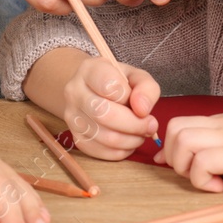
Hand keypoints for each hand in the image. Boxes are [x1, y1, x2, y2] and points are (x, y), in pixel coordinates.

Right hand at [41, 51, 159, 159]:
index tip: (141, 103)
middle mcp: (74, 92)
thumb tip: (143, 110)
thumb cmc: (117, 83)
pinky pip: (101, 152)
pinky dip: (121, 151)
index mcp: (89, 70)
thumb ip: (146, 88)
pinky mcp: (76, 137)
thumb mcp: (135, 76)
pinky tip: (128, 141)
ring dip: (131, 140)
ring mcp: (72, 117)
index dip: (130, 97)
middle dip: (134, 124)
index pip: (109, 85)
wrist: (92, 91)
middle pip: (104, 114)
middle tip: (150, 125)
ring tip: (141, 133)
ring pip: (104, 136)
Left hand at [152, 106, 222, 191]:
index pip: (186, 122)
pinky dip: (200, 179)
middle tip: (196, 175)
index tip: (178, 165)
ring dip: (184, 167)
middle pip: (175, 127)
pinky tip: (219, 188)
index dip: (175, 146)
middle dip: (174, 155)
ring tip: (208, 182)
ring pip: (180, 140)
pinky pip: (200, 163)